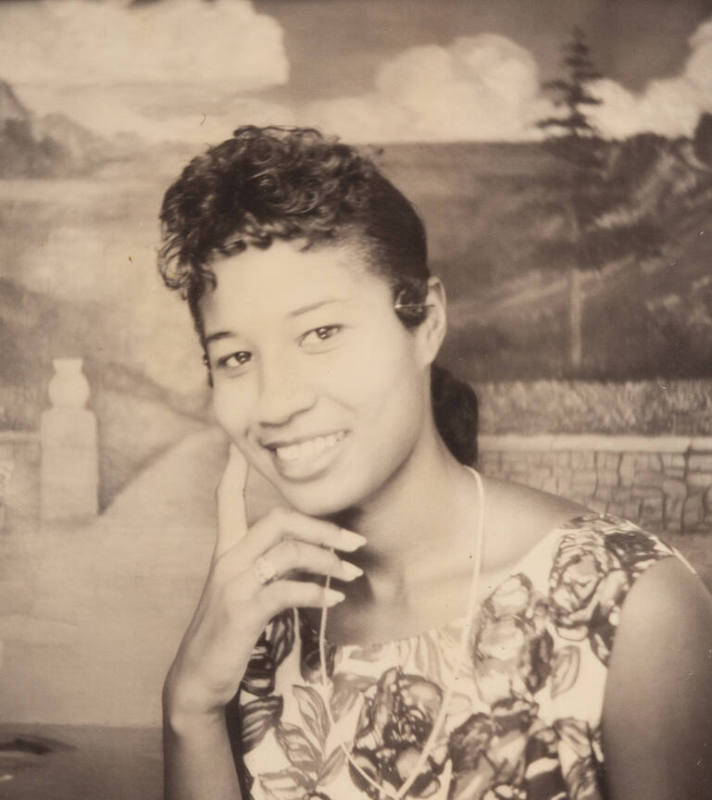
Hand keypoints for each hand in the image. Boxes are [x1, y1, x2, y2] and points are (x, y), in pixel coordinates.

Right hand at [164, 445, 365, 719]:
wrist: (199, 676)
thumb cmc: (227, 629)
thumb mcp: (244, 590)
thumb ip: (268, 566)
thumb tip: (310, 552)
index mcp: (226, 550)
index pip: (226, 500)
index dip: (233, 471)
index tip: (238, 443)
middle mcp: (227, 560)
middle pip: (278, 520)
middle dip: (322, 527)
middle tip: (355, 542)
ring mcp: (234, 584)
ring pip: (288, 551)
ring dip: (327, 561)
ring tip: (351, 573)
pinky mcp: (243, 611)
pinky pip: (287, 590)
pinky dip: (316, 592)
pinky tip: (335, 599)